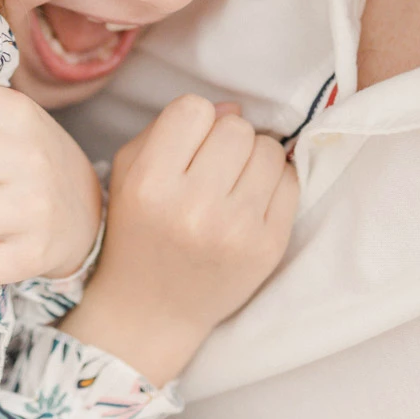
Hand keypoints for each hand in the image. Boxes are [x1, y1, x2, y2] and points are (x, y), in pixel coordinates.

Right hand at [57, 94, 295, 383]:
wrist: (151, 311)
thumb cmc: (137, 232)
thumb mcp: (129, 174)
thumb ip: (169, 128)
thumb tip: (232, 107)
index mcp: (150, 184)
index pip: (193, 109)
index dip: (193, 121)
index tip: (189, 144)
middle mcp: (193, 206)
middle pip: (236, 127)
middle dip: (226, 138)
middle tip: (214, 165)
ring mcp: (235, 229)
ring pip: (269, 149)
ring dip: (253, 157)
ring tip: (233, 182)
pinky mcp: (268, 247)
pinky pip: (291, 182)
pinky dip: (274, 183)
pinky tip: (251, 201)